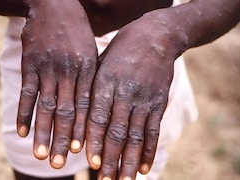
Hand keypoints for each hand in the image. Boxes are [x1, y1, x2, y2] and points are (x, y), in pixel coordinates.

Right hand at [16, 0, 96, 168]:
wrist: (54, 5)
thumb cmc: (77, 32)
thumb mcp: (91, 52)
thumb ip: (91, 79)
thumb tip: (93, 108)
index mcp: (88, 70)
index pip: (87, 107)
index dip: (84, 131)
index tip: (82, 153)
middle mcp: (69, 72)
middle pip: (66, 112)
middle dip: (64, 139)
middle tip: (61, 164)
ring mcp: (48, 68)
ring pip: (46, 107)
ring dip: (43, 133)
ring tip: (41, 155)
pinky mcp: (30, 64)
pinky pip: (27, 93)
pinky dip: (23, 113)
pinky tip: (21, 132)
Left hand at [86, 10, 185, 178]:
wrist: (156, 36)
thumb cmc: (120, 51)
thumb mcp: (100, 63)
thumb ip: (92, 90)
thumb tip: (80, 122)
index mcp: (105, 81)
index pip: (98, 117)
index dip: (94, 141)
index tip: (90, 162)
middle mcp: (125, 92)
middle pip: (117, 131)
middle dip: (110, 158)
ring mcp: (145, 98)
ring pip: (136, 135)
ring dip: (129, 160)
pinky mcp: (159, 102)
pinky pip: (154, 130)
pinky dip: (149, 150)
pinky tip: (143, 167)